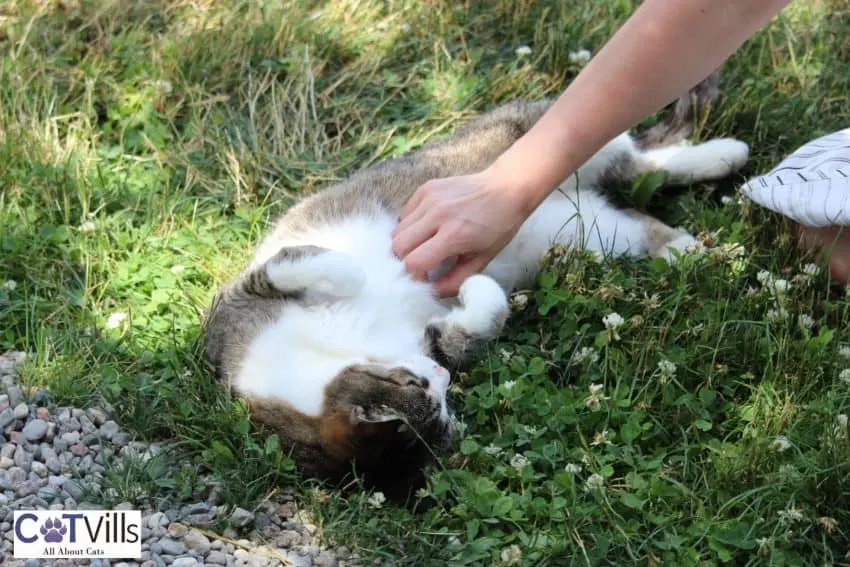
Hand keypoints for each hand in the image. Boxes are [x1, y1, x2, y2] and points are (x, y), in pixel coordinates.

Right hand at [391, 166, 530, 297]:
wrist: (507, 188)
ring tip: (424, 245)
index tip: (425, 277)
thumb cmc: (498, 227)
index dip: (415, 275)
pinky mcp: (426, 188)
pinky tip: (427, 227)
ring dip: (406, 243)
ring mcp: (430, 198)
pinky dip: (410, 225)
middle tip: (421, 263)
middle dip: (404, 260)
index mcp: (454, 235)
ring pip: (398, 229)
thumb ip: (455, 281)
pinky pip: (405, 213)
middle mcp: (438, 215)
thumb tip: (431, 292)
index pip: (413, 262)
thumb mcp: (482, 260)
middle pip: (398, 246)